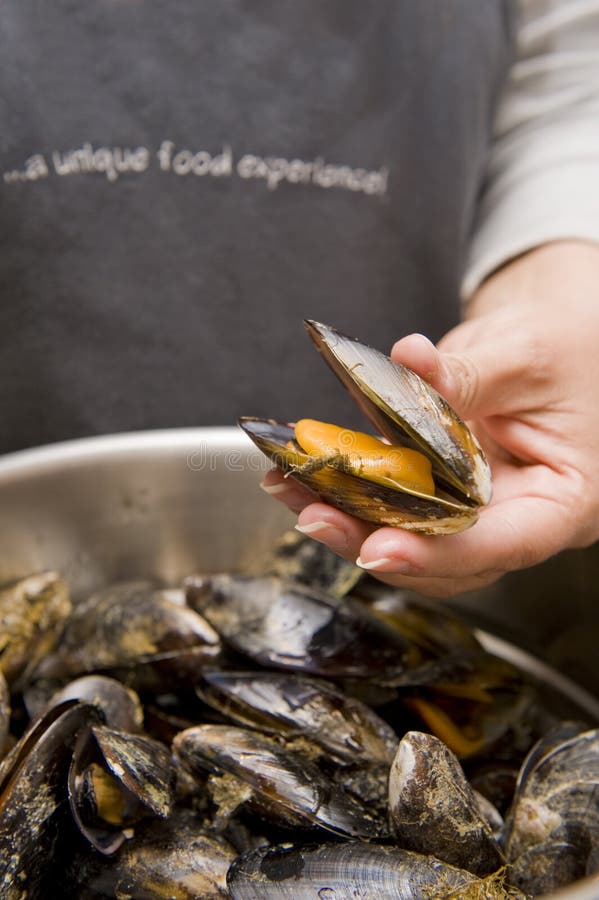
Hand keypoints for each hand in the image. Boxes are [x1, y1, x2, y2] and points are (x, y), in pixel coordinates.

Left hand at [262, 241, 598, 596]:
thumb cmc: (571, 350)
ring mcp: (477, 509)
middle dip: (373, 540)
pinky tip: (306, 472)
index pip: (504, 543)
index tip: (380, 548)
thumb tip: (410, 363)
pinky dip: (350, 489)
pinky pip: (395, 501)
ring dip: (348, 519)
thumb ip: (470, 372)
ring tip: (292, 489)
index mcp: (562, 501)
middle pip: (445, 556)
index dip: (439, 553)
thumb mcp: (529, 355)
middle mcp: (517, 518)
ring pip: (411, 537)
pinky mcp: (443, 489)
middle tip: (314, 516)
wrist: (563, 343)